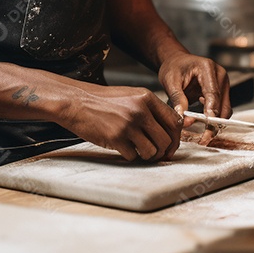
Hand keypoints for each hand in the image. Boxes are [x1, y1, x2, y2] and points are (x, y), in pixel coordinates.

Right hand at [60, 84, 183, 161]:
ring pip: (152, 151)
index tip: (171, 144)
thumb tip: (170, 128)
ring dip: (147, 156)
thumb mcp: (131, 96)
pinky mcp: (116, 138)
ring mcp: (128, 124)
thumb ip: (150, 109)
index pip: (174, 121)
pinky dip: (130, 156)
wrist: (77, 102)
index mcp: (146, 98)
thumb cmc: (103, 101)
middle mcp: (140, 110)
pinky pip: (134, 156)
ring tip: (139, 150)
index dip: (175, 137)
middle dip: (163, 151)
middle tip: (156, 154)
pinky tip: (123, 148)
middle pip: (166, 140)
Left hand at [158, 52, 230, 144]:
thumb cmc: (173, 67)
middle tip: (204, 138)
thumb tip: (183, 118)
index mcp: (207, 68)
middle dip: (214, 123)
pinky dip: (212, 118)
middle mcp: (220, 76)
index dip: (211, 112)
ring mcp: (223, 84)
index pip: (213, 94)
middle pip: (223, 104)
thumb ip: (177, 98)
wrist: (176, 61)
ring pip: (224, 109)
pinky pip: (221, 108)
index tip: (208, 126)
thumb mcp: (170, 80)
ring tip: (202, 135)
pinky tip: (201, 122)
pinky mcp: (221, 92)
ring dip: (214, 122)